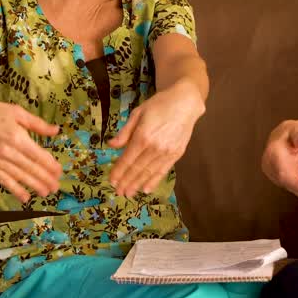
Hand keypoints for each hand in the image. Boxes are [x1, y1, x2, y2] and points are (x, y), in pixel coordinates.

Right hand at [0, 95, 61, 202]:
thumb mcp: (17, 112)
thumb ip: (37, 124)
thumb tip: (56, 131)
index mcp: (17, 137)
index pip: (38, 156)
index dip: (50, 166)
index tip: (59, 172)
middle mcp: (7, 152)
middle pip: (31, 169)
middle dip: (46, 179)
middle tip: (57, 187)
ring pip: (19, 177)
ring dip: (34, 186)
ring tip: (46, 193)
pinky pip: (3, 181)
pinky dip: (15, 190)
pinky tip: (25, 198)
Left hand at [107, 82, 204, 196]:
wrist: (186, 103)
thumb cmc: (160, 104)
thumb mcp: (138, 113)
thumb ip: (125, 132)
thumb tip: (111, 145)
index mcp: (143, 136)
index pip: (127, 159)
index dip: (118, 171)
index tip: (111, 181)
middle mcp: (154, 148)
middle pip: (137, 169)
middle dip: (126, 182)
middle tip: (118, 192)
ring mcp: (166, 152)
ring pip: (149, 172)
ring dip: (137, 184)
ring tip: (129, 194)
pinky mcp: (176, 154)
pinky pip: (163, 171)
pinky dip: (154, 181)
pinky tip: (146, 189)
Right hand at [262, 121, 297, 206]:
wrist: (284, 139)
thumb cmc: (291, 133)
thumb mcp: (296, 130)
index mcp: (273, 153)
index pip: (282, 171)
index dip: (295, 182)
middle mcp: (272, 166)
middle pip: (288, 182)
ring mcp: (277, 175)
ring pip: (294, 188)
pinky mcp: (285, 181)